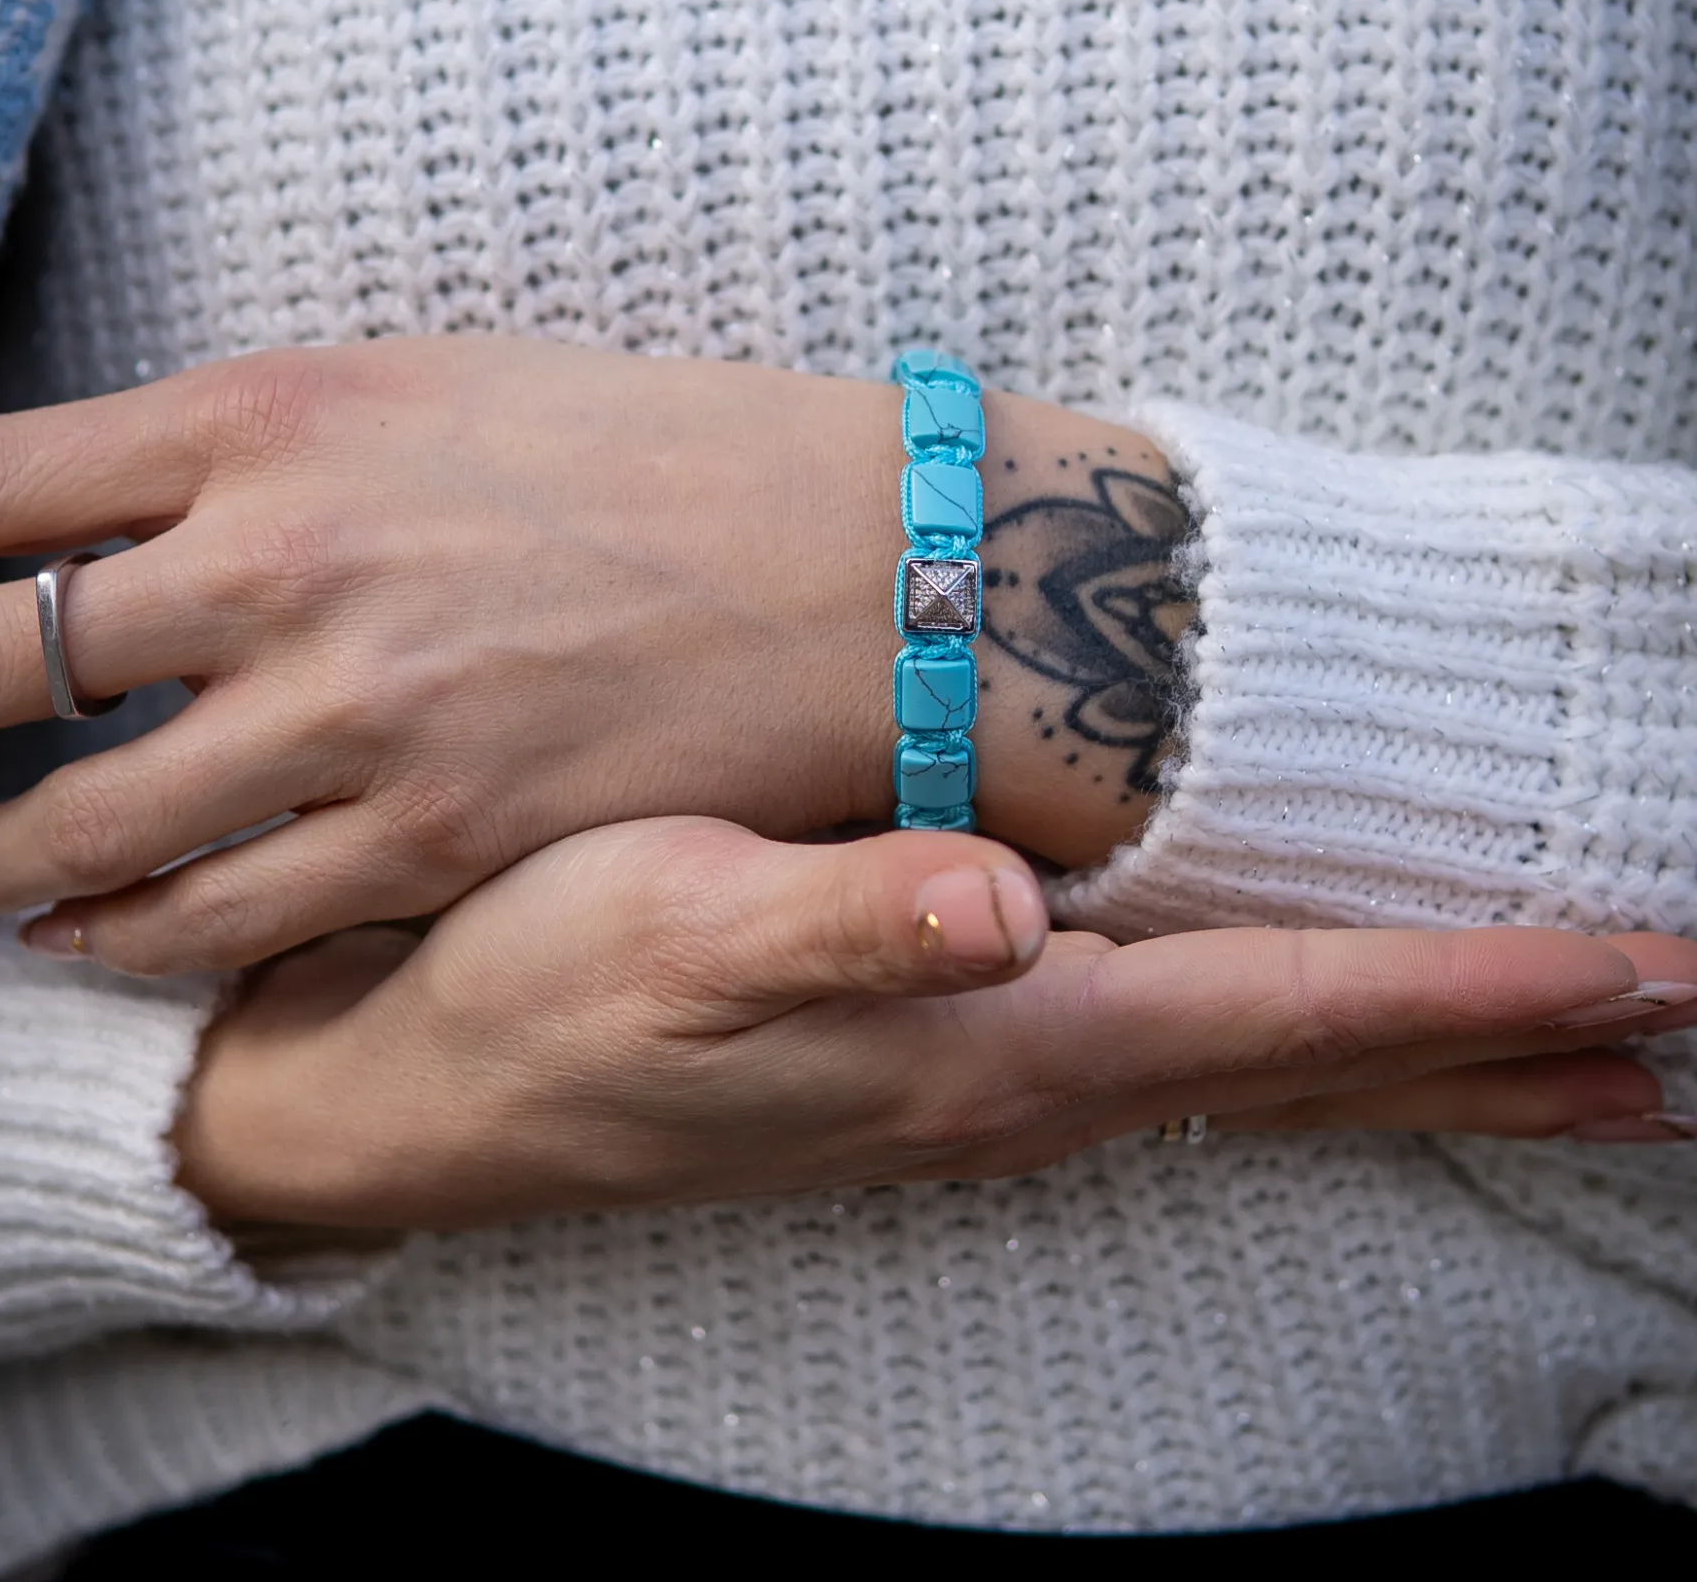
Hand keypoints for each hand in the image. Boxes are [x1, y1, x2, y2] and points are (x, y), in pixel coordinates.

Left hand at [0, 340, 901, 969]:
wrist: (848, 563)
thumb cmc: (643, 451)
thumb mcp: (422, 384)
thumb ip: (245, 447)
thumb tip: (92, 520)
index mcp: (270, 417)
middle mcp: (284, 565)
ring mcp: (352, 717)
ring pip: (70, 829)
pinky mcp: (431, 841)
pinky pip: (214, 919)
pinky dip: (112, 939)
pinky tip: (69, 941)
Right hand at [174, 819, 1696, 1229]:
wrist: (432, 1089)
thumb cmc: (536, 992)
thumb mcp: (661, 935)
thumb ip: (839, 927)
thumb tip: (998, 906)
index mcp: (988, 1043)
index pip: (1276, 1014)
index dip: (1460, 988)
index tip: (1640, 969)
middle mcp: (1014, 1089)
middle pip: (1303, 1067)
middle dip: (1493, 1049)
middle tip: (1670, 1028)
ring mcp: (979, 1099)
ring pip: (1253, 1072)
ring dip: (1408, 1053)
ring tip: (1547, 1043)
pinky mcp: (936, 1074)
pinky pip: (1175, 1064)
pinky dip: (1290, 1043)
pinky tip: (1305, 1027)